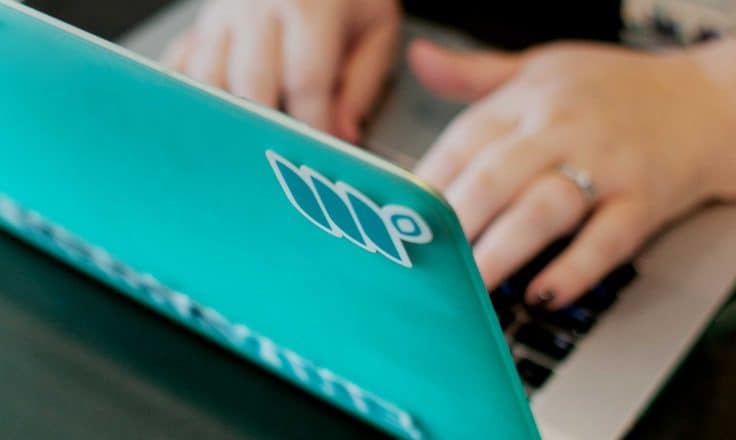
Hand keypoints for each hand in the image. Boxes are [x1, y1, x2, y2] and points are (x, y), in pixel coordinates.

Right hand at [162, 0, 400, 142]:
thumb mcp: (375, 24)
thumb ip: (362, 81)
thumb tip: (344, 133)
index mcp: (307, 5)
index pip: (307, 82)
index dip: (314, 126)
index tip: (321, 154)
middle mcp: (256, 5)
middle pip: (251, 84)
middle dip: (267, 131)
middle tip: (280, 161)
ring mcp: (221, 15)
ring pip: (207, 80)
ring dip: (225, 120)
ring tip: (243, 151)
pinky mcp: (199, 25)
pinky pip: (179, 66)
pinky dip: (187, 98)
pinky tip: (200, 122)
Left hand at [410, 39, 735, 308]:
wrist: (705, 101)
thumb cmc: (611, 88)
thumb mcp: (539, 68)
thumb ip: (474, 74)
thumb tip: (419, 60)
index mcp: (528, 102)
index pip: (463, 141)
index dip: (426, 183)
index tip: (397, 219)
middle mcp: (562, 132)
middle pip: (495, 177)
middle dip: (455, 221)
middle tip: (424, 259)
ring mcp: (605, 168)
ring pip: (544, 209)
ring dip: (502, 250)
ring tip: (470, 283)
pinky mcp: (643, 202)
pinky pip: (606, 240)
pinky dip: (573, 269)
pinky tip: (541, 293)